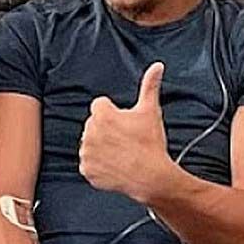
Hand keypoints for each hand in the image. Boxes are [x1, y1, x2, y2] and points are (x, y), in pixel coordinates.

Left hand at [79, 62, 173, 201]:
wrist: (152, 177)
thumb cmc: (151, 144)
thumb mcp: (151, 110)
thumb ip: (150, 85)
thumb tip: (157, 66)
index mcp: (101, 114)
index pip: (100, 106)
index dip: (115, 114)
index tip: (125, 125)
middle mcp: (89, 131)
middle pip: (95, 125)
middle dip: (107, 130)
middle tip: (125, 141)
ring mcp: (86, 152)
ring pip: (91, 144)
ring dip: (101, 147)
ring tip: (121, 154)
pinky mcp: (86, 170)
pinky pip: (89, 164)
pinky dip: (99, 166)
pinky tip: (114, 166)